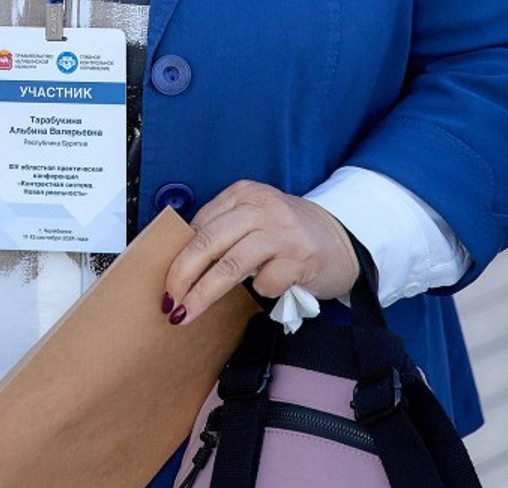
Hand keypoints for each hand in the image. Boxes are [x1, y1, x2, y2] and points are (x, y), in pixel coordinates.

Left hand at [160, 180, 357, 325]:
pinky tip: (268, 287)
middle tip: (169, 301)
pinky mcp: (299, 258)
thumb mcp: (255, 217)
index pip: (200, 224)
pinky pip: (265, 282)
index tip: (166, 281)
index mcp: (243, 193)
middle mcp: (261, 207)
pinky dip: (259, 291)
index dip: (178, 255)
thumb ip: (225, 229)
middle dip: (182, 275)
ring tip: (187, 313)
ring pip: (229, 266)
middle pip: (208, 242)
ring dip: (204, 293)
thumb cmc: (288, 233)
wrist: (342, 238)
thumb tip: (182, 262)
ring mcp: (281, 232)